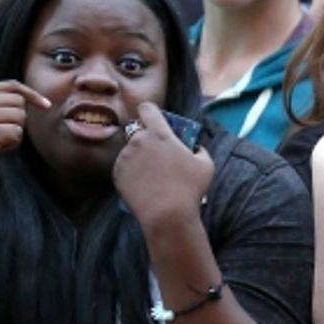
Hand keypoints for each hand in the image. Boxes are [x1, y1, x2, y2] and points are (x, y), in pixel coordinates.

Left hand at [113, 103, 213, 227]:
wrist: (166, 215)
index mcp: (159, 134)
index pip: (147, 109)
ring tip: (152, 176)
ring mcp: (125, 157)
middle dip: (144, 138)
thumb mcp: (206, 165)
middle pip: (137, 130)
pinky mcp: (117, 173)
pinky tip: (144, 185)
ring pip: (130, 150)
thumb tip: (195, 147)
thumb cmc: (189, 189)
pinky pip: (124, 167)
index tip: (154, 118)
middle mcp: (138, 141)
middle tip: (156, 153)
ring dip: (138, 156)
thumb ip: (200, 150)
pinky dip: (131, 172)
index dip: (150, 111)